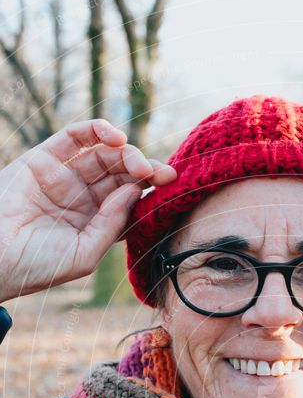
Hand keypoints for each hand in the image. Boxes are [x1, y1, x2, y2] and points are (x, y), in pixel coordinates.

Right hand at [0, 119, 176, 302]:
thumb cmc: (37, 267)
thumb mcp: (85, 254)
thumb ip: (112, 224)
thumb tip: (134, 190)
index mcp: (95, 223)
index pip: (129, 199)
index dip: (149, 189)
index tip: (170, 183)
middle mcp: (82, 199)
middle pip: (121, 174)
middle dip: (143, 170)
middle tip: (159, 172)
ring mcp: (64, 178)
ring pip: (103, 155)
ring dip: (125, 152)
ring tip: (137, 162)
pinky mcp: (44, 159)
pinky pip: (75, 137)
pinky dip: (97, 131)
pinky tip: (115, 138)